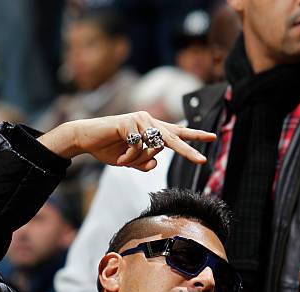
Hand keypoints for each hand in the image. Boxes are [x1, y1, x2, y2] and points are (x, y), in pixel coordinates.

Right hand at [37, 112, 215, 171]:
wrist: (86, 139)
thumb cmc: (109, 149)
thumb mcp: (130, 161)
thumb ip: (144, 163)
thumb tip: (156, 162)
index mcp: (152, 129)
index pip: (177, 133)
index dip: (195, 136)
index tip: (212, 138)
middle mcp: (149, 121)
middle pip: (173, 138)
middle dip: (188, 152)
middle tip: (202, 160)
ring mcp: (140, 119)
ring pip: (152, 148)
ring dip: (137, 160)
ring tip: (122, 159)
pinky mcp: (130, 122)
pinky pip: (138, 148)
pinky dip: (129, 158)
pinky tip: (119, 157)